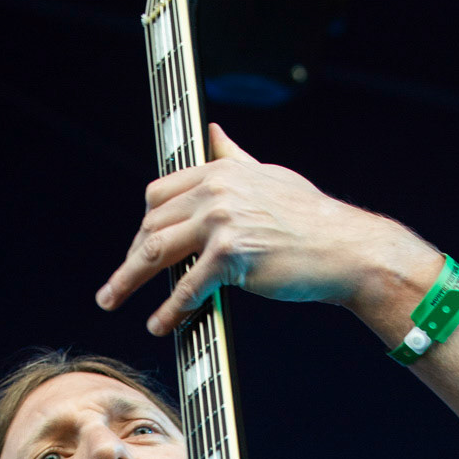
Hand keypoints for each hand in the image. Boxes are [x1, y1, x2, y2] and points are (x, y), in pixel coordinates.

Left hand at [96, 123, 419, 337]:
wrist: (347, 249)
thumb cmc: (312, 219)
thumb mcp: (269, 176)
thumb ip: (234, 158)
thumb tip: (214, 134)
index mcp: (220, 171)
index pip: (160, 194)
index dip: (144, 225)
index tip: (137, 248)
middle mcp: (216, 191)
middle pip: (152, 224)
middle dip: (132, 257)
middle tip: (116, 285)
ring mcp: (222, 222)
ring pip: (156, 252)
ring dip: (128, 280)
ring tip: (111, 300)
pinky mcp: (231, 256)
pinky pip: (187, 287)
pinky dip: (169, 310)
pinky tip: (159, 325)